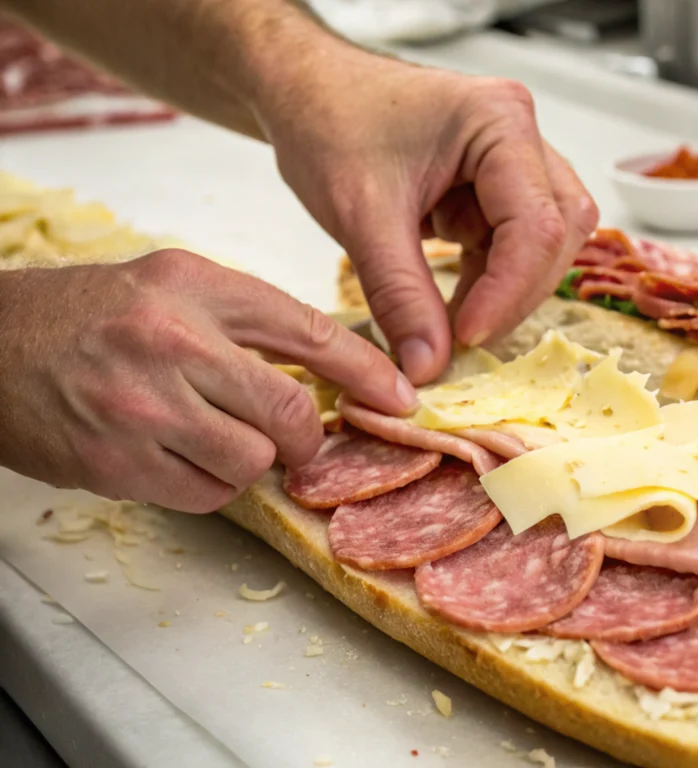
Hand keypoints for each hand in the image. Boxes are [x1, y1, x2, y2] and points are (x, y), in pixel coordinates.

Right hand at [0, 250, 416, 512]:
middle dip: (308, 437)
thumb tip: (326, 372)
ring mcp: (143, 404)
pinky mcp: (118, 461)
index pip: (307, 329)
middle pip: (289, 408)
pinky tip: (179, 457)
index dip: (366, 370)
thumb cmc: (86, 318)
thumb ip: (243, 321)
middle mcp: (171, 339)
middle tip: (300, 441)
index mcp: (193, 284)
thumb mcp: (169, 287)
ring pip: (253, 458)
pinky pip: (207, 492)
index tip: (399, 395)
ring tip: (215, 441)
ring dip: (251, 461)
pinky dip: (210, 484)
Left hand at [252, 42, 598, 384]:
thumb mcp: (361, 214)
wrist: (303, 92)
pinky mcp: (495, 190)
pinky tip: (452, 310)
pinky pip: (512, 248)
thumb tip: (430, 365)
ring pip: (544, 245)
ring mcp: (513, 164)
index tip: (464, 339)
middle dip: (516, 295)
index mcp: (500, 122)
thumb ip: (400, 294)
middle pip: (558, 235)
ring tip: (454, 327)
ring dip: (506, 292)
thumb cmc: (328, 123)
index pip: (537, 224)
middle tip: (464, 341)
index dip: (508, 291)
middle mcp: (521, 137)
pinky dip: (488, 284)